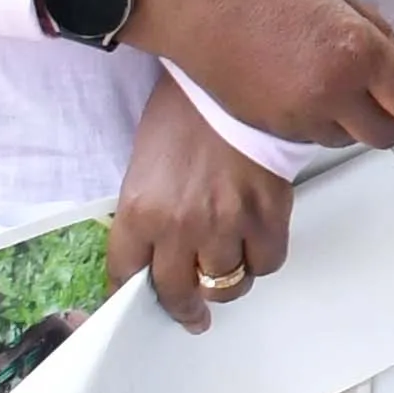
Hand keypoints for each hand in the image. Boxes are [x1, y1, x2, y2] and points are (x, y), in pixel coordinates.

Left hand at [107, 76, 293, 329]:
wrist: (230, 80)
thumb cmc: (185, 110)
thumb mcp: (144, 162)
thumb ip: (146, 211)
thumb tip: (155, 247)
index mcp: (138, 211)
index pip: (126, 274)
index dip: (132, 292)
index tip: (140, 299)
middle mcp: (179, 226)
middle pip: (178, 293)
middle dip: (183, 308)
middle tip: (191, 312)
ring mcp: (226, 224)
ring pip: (226, 285)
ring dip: (225, 281)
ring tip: (227, 267)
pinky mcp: (267, 214)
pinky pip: (267, 262)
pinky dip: (262, 259)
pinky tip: (255, 243)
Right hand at [117, 0, 393, 149]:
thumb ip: (379, 40)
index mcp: (359, 53)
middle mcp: (333, 93)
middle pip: (389, 135)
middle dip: (393, 116)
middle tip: (380, 91)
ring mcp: (299, 116)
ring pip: (348, 139)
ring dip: (351, 119)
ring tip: (327, 80)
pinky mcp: (270, 129)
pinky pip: (312, 138)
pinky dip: (317, 122)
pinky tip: (297, 87)